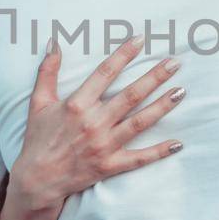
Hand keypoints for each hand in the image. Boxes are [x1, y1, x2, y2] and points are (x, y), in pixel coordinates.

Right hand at [8, 34, 185, 211]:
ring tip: (181, 92)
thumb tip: (54, 42)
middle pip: (131, 95)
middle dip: (155, 77)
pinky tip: (178, 143)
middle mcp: (94, 123)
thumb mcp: (39, 102)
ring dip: (162, 106)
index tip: (141, 39)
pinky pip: (139, 158)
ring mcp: (104, 145)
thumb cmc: (38, 139)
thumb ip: (48, 72)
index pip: (106, 73)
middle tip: (175, 63)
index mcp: (77, 104)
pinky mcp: (110, 165)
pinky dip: (159, 151)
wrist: (37, 180)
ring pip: (140, 122)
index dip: (124, 54)